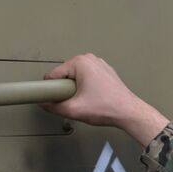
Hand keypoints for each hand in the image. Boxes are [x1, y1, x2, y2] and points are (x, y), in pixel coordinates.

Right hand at [42, 54, 169, 144]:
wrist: (128, 112)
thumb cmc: (106, 108)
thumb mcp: (73, 110)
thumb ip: (53, 107)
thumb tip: (44, 104)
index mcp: (80, 62)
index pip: (54, 74)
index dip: (50, 89)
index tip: (53, 100)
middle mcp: (89, 59)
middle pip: (64, 75)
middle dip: (65, 89)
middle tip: (74, 102)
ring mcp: (98, 64)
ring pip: (75, 77)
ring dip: (75, 89)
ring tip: (84, 101)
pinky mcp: (104, 71)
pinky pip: (86, 78)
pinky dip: (85, 88)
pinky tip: (92, 98)